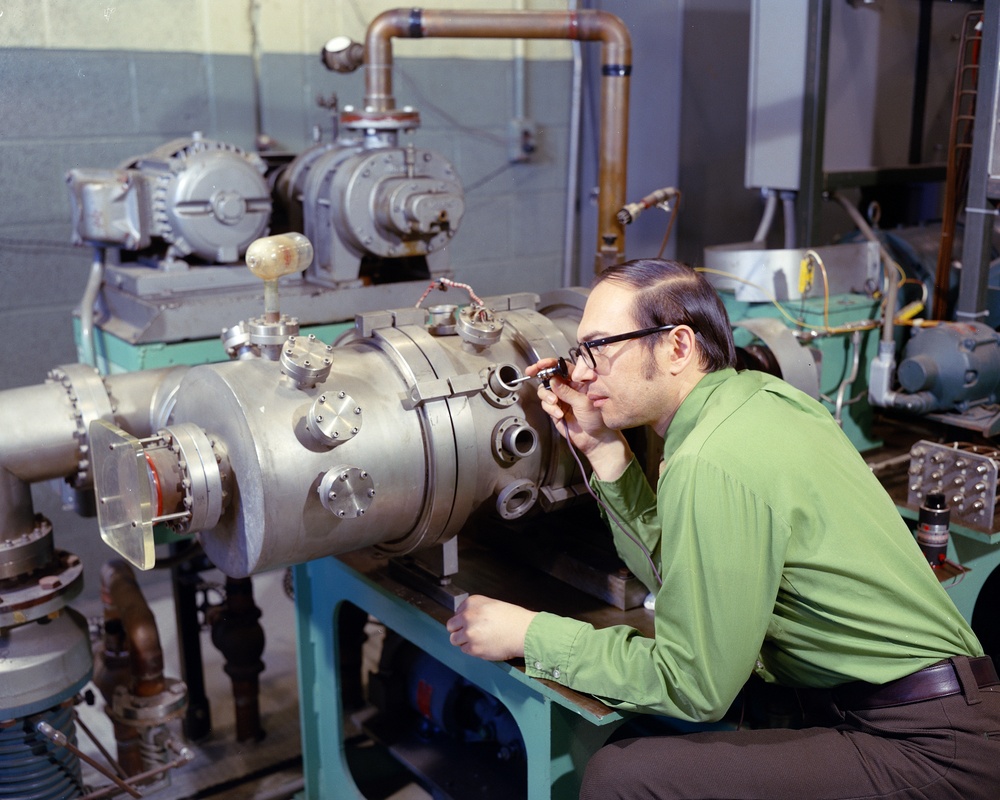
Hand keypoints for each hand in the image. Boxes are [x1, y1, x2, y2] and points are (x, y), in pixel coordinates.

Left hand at [446, 595, 537, 660]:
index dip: (464, 619)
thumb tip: (463, 618)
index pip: (456, 612)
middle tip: (470, 633)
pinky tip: (484, 645)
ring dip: (464, 641)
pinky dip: (472, 649)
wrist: (523, 632)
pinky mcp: (473, 648)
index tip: (471, 622)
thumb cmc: (512, 618)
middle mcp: (468, 616)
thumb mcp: (491, 604)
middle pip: (451, 626)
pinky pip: (465, 650)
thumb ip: (475, 609)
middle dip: (458, 630)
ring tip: (478, 639)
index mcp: (472, 603)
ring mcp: (469, 633)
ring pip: (455, 640)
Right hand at [528, 358, 630, 479]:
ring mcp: (561, 399)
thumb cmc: (597, 419)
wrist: (594, 439)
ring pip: (545, 390)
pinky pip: (546, 404)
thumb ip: (566, 391)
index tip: (541, 363)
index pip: (562, 367)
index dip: (551, 363)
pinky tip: (559, 414)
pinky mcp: (555, 410)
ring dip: (547, 396)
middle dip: (540, 374)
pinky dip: (550, 408)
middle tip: (532, 372)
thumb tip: (552, 381)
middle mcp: (568, 388)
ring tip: (555, 403)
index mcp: (578, 382)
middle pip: (550, 376)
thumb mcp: (583, 402)